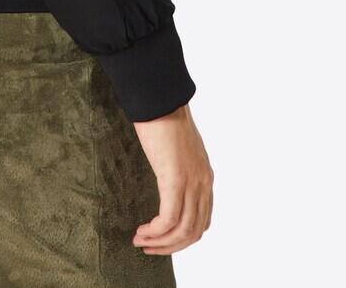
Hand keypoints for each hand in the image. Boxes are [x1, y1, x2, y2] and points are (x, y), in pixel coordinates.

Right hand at [131, 103, 212, 255]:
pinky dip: (156, 232)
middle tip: (148, 247)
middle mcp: (203, 184)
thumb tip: (166, 177)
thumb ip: (178, 167)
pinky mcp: (175, 180)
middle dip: (170, 246)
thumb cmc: (163, 117)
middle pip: (194, 232)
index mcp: (205, 177)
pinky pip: (169, 220)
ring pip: (182, 231)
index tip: (160, 238)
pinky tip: (142, 230)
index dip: (181, 237)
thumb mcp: (178, 149)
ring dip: (160, 243)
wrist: (159, 98)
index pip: (202, 220)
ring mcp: (191, 183)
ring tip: (140, 241)